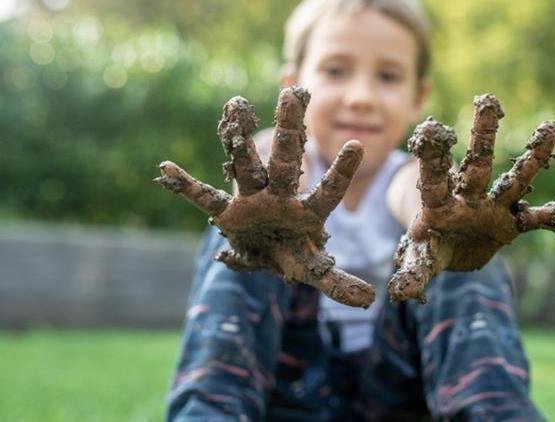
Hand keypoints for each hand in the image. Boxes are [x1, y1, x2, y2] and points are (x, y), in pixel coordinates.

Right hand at [154, 87, 374, 307]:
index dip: (342, 173)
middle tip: (290, 94)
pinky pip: (205, 198)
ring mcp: (253, 199)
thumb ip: (338, 281)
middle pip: (285, 161)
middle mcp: (280, 196)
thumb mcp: (315, 270)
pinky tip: (166, 169)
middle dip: (288, 131)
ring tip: (235, 104)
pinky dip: (186, 187)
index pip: (328, 191)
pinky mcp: (229, 211)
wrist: (266, 253)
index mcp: (307, 211)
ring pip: (247, 164)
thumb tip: (370, 299)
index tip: (356, 145)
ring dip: (239, 137)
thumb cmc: (295, 254)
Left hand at [388, 94, 554, 301]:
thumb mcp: (420, 258)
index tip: (430, 128)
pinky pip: (539, 219)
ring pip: (514, 180)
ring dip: (531, 157)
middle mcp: (469, 198)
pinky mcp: (510, 224)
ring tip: (550, 126)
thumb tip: (400, 293)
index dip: (433, 156)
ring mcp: (493, 208)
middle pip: (477, 164)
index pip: (434, 177)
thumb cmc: (429, 247)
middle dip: (483, 135)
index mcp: (439, 203)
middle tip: (488, 99)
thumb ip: (413, 272)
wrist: (449, 251)